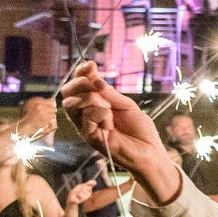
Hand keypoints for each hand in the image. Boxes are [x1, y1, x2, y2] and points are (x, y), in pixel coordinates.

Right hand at [61, 61, 178, 202]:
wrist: (150, 151)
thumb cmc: (140, 130)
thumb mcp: (126, 105)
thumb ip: (109, 92)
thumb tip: (94, 78)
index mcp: (93, 106)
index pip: (77, 86)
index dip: (81, 73)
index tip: (91, 65)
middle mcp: (85, 117)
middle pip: (67, 93)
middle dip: (80, 83)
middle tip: (99, 86)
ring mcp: (85, 127)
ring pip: (72, 103)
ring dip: (92, 99)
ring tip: (109, 109)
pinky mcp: (89, 138)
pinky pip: (87, 116)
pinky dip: (101, 113)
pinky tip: (111, 124)